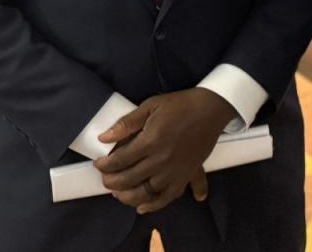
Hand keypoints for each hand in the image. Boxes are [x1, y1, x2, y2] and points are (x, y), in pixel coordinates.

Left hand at [94, 88, 235, 213]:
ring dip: (128, 197)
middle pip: (129, 179)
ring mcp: (175, 170)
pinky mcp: (187, 175)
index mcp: (150, 141)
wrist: (212, 109)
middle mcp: (161, 160)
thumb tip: (104, 138)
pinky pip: (169, 197)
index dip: (104, 165)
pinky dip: (155, 205)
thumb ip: (127, 123)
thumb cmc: (180, 105)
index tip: (99, 163)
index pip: (119, 160)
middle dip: (111, 182)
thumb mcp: (151, 105)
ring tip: (119, 194)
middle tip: (105, 178)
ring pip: (146, 193)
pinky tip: (143, 207)